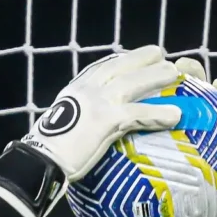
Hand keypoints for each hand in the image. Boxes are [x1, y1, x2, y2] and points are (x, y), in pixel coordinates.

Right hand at [23, 45, 183, 182]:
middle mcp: (87, 90)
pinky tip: (175, 115)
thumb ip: (76, 117)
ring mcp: (98, 102)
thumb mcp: (60, 124)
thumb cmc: (47, 152)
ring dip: (156, 76)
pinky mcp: (107, 119)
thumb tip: (85, 127)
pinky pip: (140, 113)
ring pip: (134, 83)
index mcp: (75, 90)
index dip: (119, 61)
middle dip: (142, 59)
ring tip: (175, 74)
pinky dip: (159, 113)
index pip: (100, 68)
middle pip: (120, 67)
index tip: (132, 57)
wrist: (41, 160)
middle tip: (160, 55)